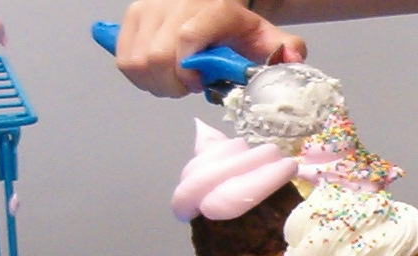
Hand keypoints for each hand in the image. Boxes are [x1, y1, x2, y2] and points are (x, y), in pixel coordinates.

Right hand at [117, 0, 306, 97]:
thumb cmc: (233, 25)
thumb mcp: (261, 35)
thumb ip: (281, 49)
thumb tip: (293, 59)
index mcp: (212, 8)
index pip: (187, 38)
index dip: (188, 71)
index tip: (198, 84)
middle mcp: (175, 3)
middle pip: (156, 58)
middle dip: (171, 85)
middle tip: (187, 85)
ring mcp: (149, 9)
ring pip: (135, 63)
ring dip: (154, 83)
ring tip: (173, 79)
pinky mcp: (131, 18)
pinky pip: (123, 60)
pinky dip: (139, 77)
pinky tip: (158, 74)